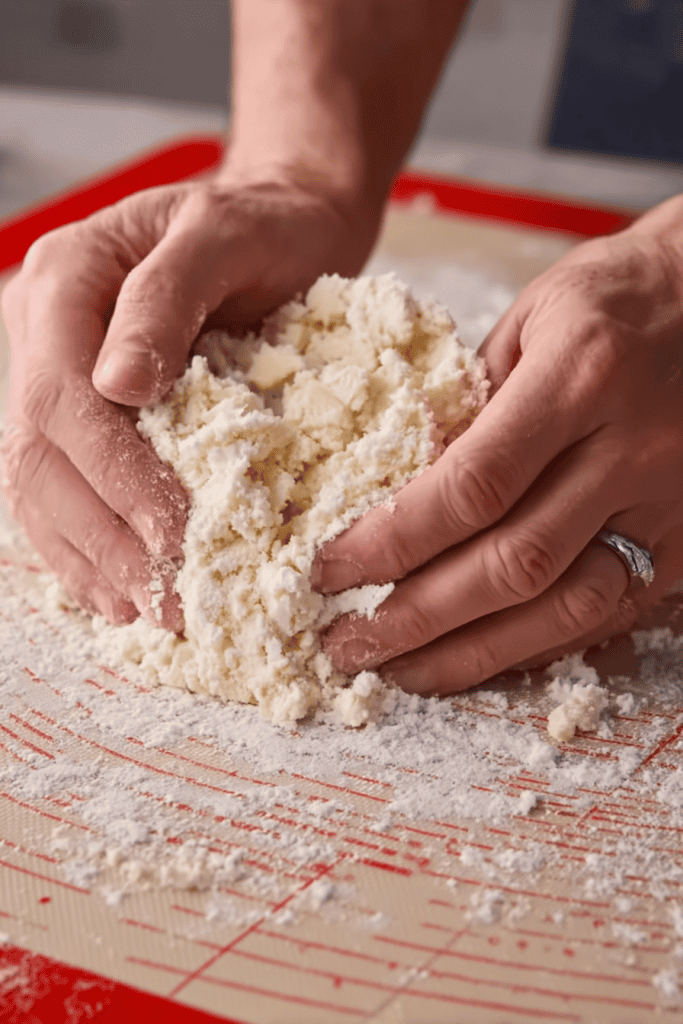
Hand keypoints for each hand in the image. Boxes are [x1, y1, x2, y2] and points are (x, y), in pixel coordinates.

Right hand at [1, 169, 372, 625]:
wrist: (284, 223)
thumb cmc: (265, 225)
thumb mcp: (225, 235)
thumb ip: (165, 298)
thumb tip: (118, 385)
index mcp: (65, 281)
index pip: (65, 396)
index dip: (114, 475)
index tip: (173, 533)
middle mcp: (45, 333)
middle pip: (43, 454)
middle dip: (104, 535)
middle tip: (166, 601)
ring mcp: (59, 377)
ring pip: (43, 486)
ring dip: (92, 559)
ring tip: (145, 614)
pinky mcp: (92, 416)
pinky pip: (68, 492)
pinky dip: (93, 548)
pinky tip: (123, 594)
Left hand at [312, 195, 682, 693]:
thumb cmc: (616, 300)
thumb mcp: (529, 320)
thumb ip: (469, 404)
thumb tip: (400, 489)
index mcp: (581, 376)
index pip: (472, 486)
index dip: (393, 541)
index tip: (333, 568)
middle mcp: (633, 448)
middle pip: (513, 564)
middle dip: (416, 616)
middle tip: (347, 641)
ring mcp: (670, 503)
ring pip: (565, 608)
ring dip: (473, 654)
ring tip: (402, 671)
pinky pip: (605, 613)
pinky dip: (534, 644)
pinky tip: (479, 656)